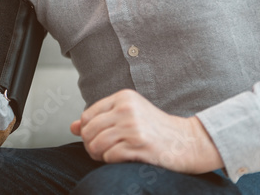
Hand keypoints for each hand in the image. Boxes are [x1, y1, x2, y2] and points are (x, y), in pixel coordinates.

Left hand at [70, 89, 223, 173]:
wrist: (188, 141)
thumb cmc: (155, 129)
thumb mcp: (127, 116)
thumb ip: (99, 119)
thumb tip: (72, 127)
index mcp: (123, 97)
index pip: (87, 116)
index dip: (86, 131)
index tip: (95, 139)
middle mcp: (127, 109)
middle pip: (89, 131)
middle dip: (90, 145)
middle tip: (99, 152)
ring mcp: (134, 127)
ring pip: (97, 144)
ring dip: (98, 155)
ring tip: (108, 156)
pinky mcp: (140, 145)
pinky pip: (110, 156)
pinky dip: (110, 161)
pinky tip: (120, 159)